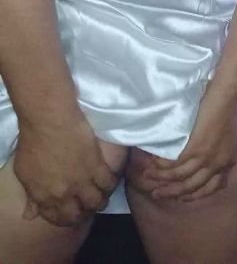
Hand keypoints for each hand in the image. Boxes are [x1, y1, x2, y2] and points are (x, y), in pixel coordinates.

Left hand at [14, 111, 120, 227]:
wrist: (48, 120)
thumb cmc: (32, 141)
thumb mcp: (24, 172)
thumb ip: (31, 195)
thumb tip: (30, 215)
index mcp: (44, 197)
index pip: (57, 218)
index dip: (64, 216)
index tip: (69, 210)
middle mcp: (64, 194)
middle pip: (79, 214)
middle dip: (83, 212)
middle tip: (85, 204)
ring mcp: (82, 182)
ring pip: (97, 201)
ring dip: (99, 200)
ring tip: (100, 193)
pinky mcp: (97, 166)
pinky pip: (108, 183)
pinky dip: (110, 183)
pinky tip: (109, 179)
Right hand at [144, 84, 236, 202]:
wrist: (229, 94)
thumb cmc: (230, 107)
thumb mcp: (231, 135)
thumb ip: (221, 149)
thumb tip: (210, 153)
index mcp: (229, 162)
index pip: (212, 188)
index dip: (194, 195)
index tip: (181, 196)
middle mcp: (218, 165)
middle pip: (192, 187)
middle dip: (173, 193)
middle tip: (158, 194)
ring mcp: (207, 159)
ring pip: (180, 178)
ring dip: (162, 180)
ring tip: (147, 178)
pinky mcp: (196, 149)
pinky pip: (175, 165)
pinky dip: (162, 166)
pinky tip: (153, 163)